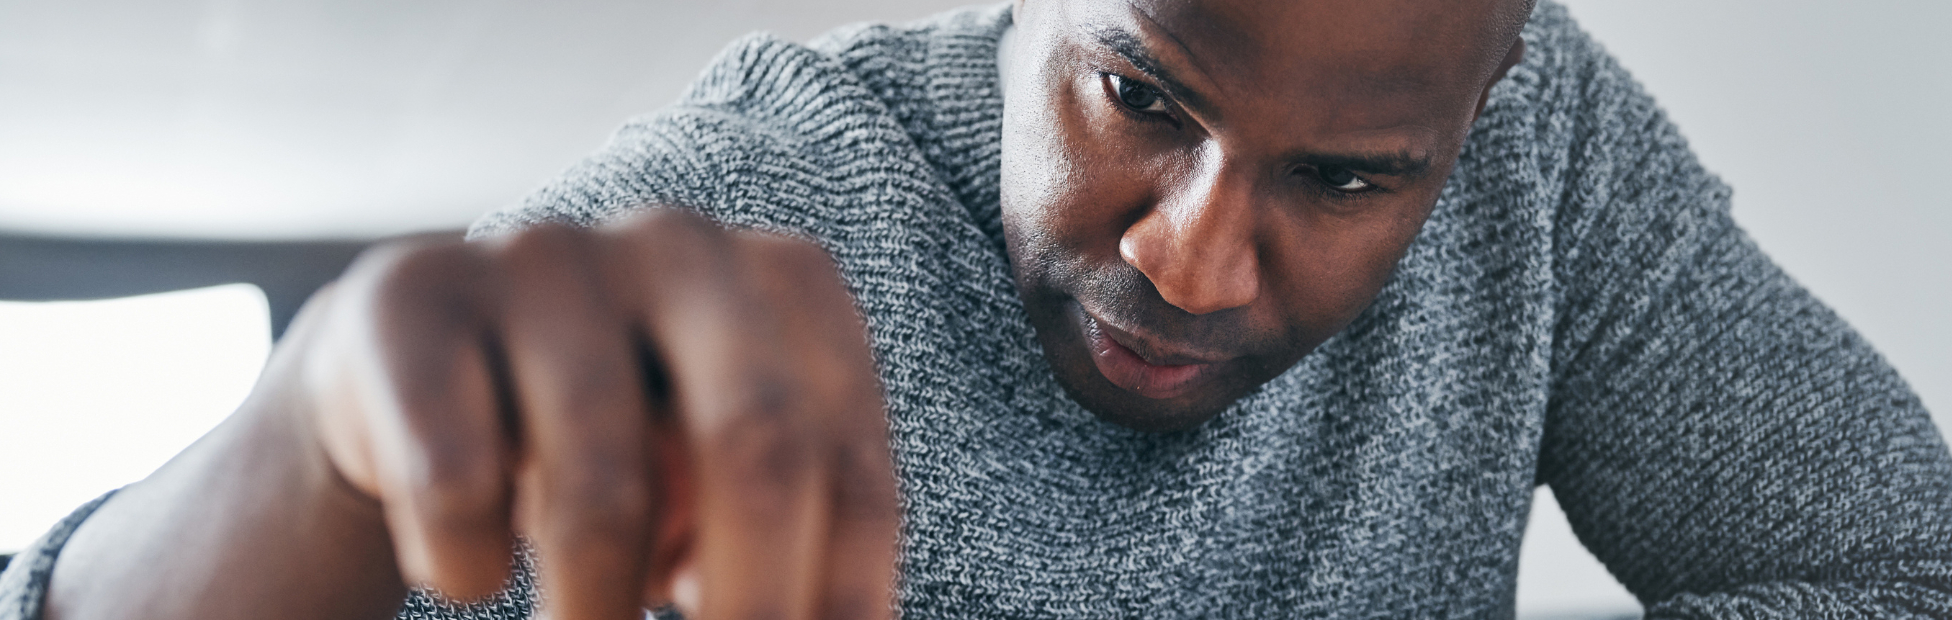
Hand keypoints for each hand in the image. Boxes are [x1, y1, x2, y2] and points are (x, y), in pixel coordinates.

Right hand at [301, 209, 898, 619]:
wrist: (412, 375)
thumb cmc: (613, 445)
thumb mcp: (719, 480)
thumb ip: (790, 537)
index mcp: (789, 281)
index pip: (850, 467)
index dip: (845, 598)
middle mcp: (682, 246)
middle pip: (757, 447)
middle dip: (753, 604)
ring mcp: (546, 257)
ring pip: (606, 490)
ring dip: (596, 613)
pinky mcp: (413, 293)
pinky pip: (457, 480)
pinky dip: (465, 564)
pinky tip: (466, 567)